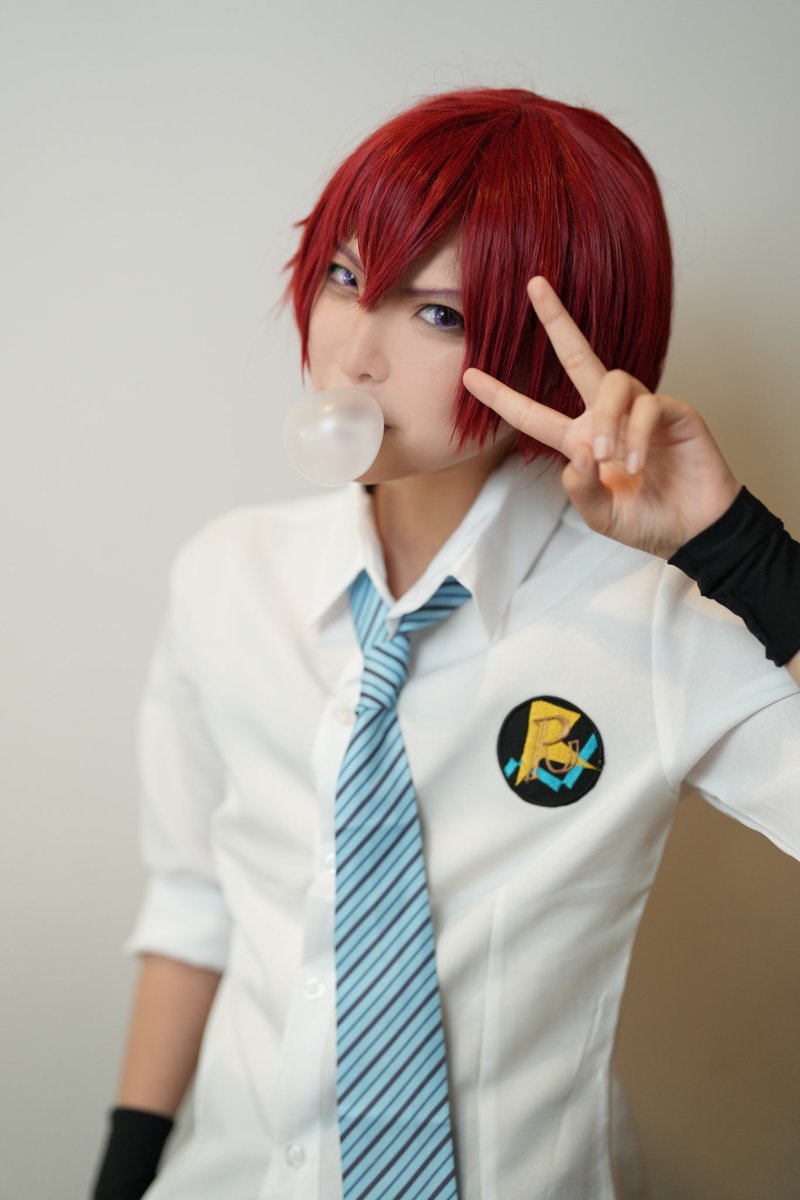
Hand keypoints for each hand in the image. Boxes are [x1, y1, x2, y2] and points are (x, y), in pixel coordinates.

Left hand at [463, 277, 739, 558]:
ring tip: (608, 458)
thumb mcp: (601, 515)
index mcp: (580, 440)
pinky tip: (638, 465)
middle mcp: (608, 416)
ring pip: (613, 382)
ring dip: (606, 419)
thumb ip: (580, 490)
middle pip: (577, 356)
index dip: (502, 396)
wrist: (695, 530)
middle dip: (556, 320)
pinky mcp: (675, 412)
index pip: (533, 415)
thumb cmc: (647, 521)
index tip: (468, 376)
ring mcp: (642, 410)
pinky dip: (636, 436)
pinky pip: (648, 407)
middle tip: (534, 285)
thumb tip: (577, 454)